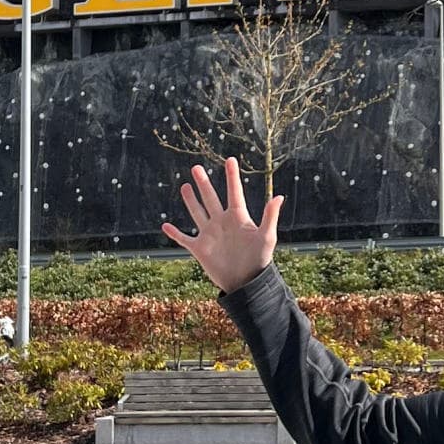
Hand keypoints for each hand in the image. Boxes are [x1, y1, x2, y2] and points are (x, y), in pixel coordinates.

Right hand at [162, 157, 282, 293]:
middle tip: (196, 167)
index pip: (234, 192)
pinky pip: (184, 239)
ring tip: (185, 186)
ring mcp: (210, 235)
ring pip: (198, 213)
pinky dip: (175, 233)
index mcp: (238, 217)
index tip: (230, 160)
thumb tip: (278, 197)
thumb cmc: (259, 260)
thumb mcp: (266, 237)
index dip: (232, 176)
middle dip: (203, 183)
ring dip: (191, 200)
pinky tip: (165, 226)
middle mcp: (222, 223)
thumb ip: (270, 216)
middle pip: (211, 198)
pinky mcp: (200, 249)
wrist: (246, 283)